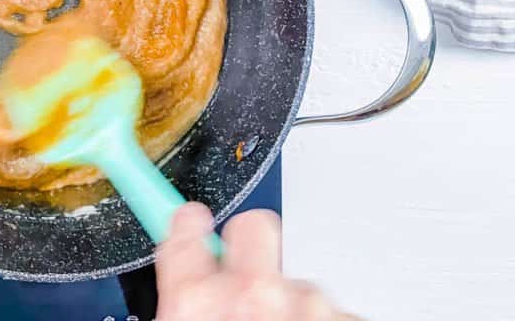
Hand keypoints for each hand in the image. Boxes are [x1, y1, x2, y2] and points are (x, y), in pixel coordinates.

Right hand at [157, 204, 353, 320]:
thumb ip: (187, 303)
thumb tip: (188, 281)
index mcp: (194, 301)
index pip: (185, 226)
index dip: (190, 221)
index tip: (192, 218)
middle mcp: (248, 293)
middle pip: (253, 225)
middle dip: (251, 239)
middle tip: (249, 267)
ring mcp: (301, 306)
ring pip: (297, 281)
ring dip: (291, 304)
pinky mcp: (344, 319)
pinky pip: (332, 311)